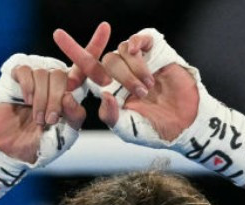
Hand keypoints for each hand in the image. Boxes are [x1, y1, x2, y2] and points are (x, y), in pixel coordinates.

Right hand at [0, 23, 110, 163]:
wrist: (11, 149)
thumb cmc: (41, 143)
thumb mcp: (66, 134)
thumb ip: (74, 116)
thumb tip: (69, 95)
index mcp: (71, 90)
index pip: (86, 67)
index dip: (95, 45)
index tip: (105, 27)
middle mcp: (55, 79)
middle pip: (64, 75)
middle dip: (57, 100)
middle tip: (50, 120)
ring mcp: (36, 74)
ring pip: (46, 75)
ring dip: (41, 100)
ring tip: (37, 118)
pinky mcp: (18, 74)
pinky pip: (27, 71)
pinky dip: (28, 88)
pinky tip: (26, 100)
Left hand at [54, 27, 197, 141]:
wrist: (187, 123)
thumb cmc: (156, 130)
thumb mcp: (128, 129)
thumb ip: (112, 116)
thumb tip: (102, 94)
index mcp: (109, 90)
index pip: (86, 70)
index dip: (73, 51)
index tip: (57, 34)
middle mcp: (120, 74)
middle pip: (105, 62)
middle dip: (120, 76)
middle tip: (141, 92)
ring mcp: (137, 62)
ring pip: (121, 53)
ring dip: (133, 70)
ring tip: (149, 86)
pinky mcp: (155, 53)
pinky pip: (139, 39)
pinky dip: (137, 43)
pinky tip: (139, 52)